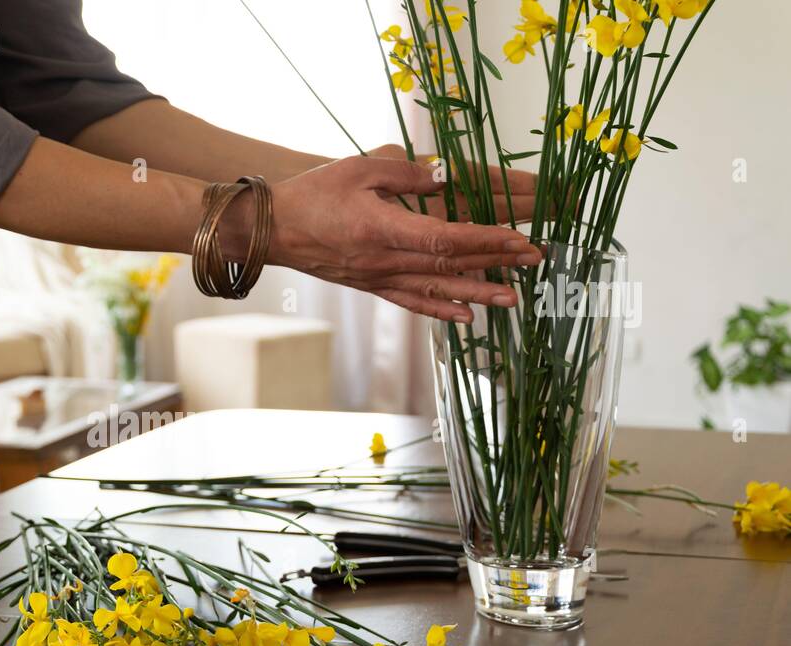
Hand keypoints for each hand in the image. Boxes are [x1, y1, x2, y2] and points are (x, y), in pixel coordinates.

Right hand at [249, 155, 542, 322]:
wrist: (272, 230)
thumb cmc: (313, 193)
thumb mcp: (358, 168)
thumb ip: (405, 174)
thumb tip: (445, 178)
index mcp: (383, 229)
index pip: (445, 239)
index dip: (486, 241)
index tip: (518, 239)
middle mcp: (384, 261)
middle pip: (449, 264)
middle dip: (496, 262)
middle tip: (534, 258)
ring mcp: (378, 278)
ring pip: (435, 288)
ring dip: (477, 293)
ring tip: (513, 298)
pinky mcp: (371, 286)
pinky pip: (411, 301)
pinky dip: (441, 309)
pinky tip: (466, 316)